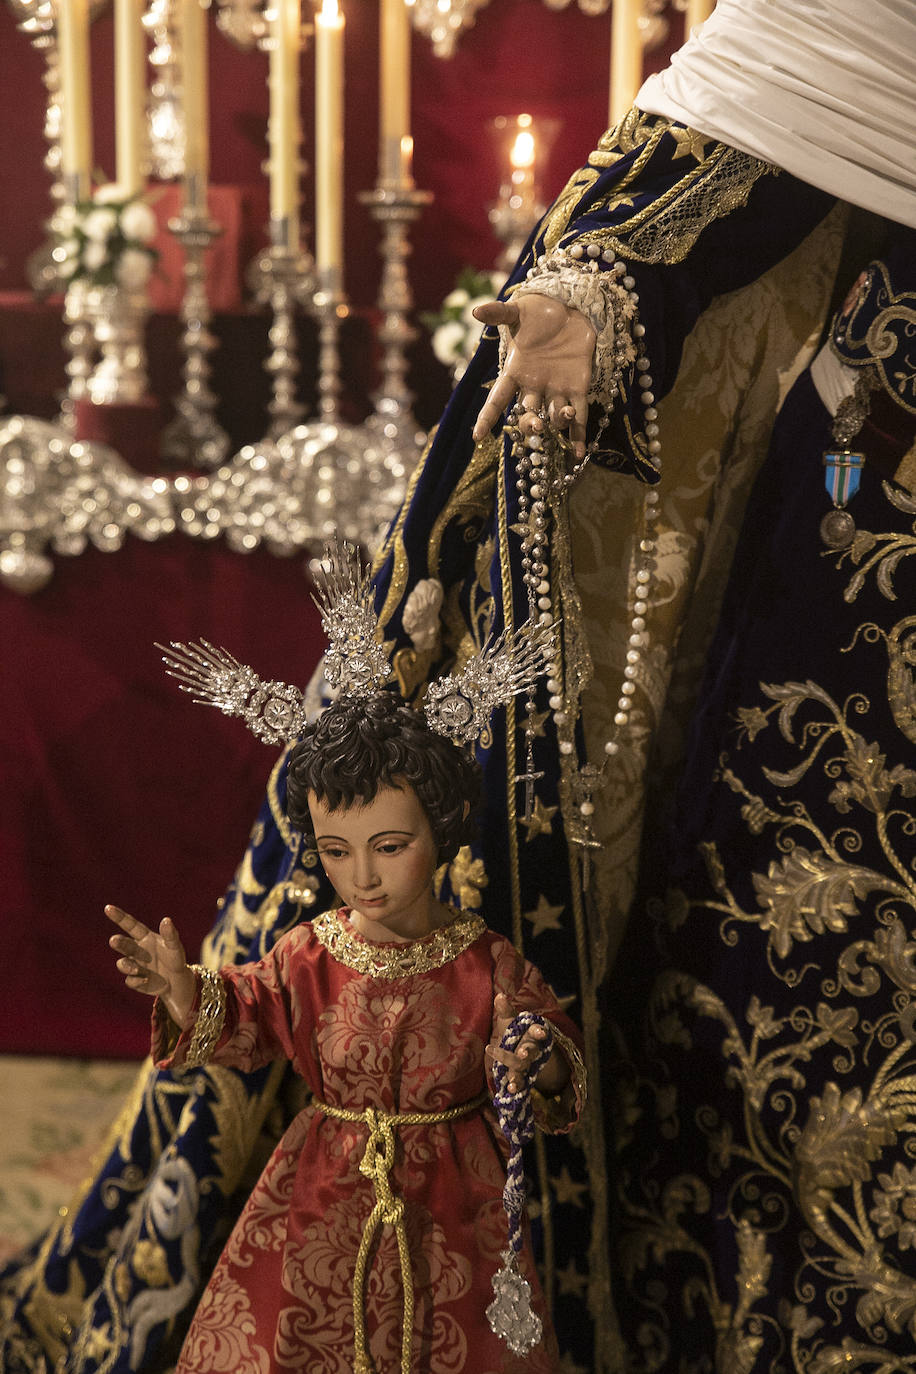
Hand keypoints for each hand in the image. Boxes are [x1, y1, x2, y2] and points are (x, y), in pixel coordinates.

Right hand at [106, 905, 195, 1027]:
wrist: (177, 981)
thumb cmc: (175, 958)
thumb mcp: (175, 946)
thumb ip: (170, 934)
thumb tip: (166, 920)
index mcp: (144, 937)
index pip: (130, 925)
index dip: (119, 916)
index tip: (108, 908)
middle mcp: (136, 950)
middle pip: (123, 944)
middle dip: (117, 942)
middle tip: (113, 940)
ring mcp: (135, 965)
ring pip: (123, 963)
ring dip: (126, 965)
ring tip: (136, 969)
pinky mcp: (136, 981)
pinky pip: (130, 980)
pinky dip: (136, 980)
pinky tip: (145, 979)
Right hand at [471, 296, 595, 458]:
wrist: (569, 307)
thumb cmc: (539, 312)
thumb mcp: (518, 312)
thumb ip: (499, 314)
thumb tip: (476, 309)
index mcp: (516, 372)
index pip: (497, 398)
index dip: (487, 417)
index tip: (476, 436)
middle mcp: (534, 386)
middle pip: (527, 413)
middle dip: (530, 422)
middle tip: (535, 425)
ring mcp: (556, 390)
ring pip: (553, 416)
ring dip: (559, 422)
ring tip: (566, 414)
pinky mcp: (578, 388)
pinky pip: (579, 417)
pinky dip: (578, 435)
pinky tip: (578, 453)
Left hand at [487, 992, 563, 1095]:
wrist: (520, 1050)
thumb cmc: (515, 1032)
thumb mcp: (510, 1021)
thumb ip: (505, 1010)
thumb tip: (500, 996)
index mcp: (531, 1032)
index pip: (536, 1030)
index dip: (539, 1031)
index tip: (541, 1032)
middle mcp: (532, 1048)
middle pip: (530, 1050)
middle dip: (527, 1052)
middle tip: (522, 1054)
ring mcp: (528, 1064)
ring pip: (524, 1068)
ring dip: (518, 1074)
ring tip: (512, 1082)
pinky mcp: (523, 1076)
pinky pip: (521, 1082)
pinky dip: (516, 1086)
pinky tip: (510, 1090)